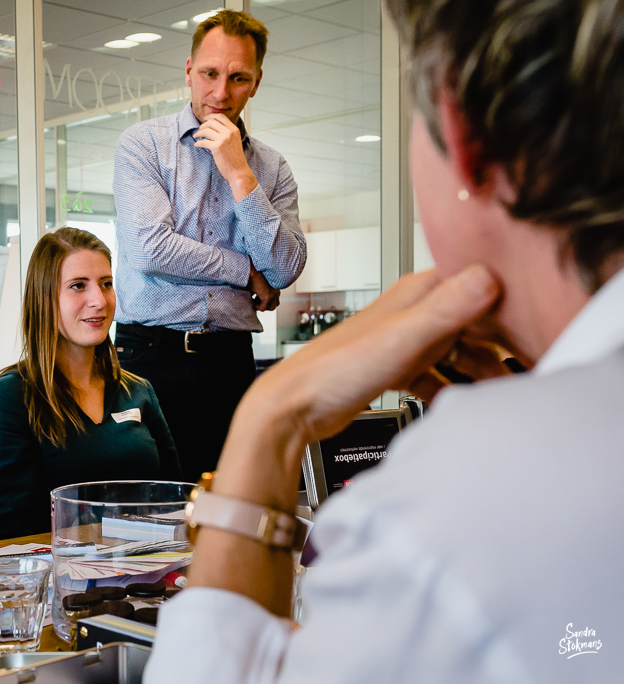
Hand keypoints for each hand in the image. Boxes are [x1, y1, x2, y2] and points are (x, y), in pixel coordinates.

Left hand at [193, 114, 257, 199]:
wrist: (238, 170)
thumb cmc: (235, 158)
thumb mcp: (235, 141)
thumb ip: (227, 133)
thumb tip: (214, 127)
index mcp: (234, 129)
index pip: (220, 116)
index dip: (211, 116)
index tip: (205, 119)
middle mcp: (229, 132)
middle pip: (211, 122)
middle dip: (203, 125)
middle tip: (199, 130)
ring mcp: (223, 139)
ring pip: (206, 130)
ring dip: (198, 133)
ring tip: (196, 137)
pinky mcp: (217, 148)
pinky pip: (203, 142)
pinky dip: (198, 143)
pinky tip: (197, 145)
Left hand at [213, 266, 500, 505]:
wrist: (292, 406)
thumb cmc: (333, 370)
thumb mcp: (403, 338)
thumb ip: (447, 310)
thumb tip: (489, 277)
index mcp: (415, 294)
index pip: (476, 283)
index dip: (506, 302)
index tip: (529, 325)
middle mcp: (408, 312)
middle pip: (471, 320)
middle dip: (498, 341)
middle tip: (524, 365)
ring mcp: (400, 341)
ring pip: (455, 350)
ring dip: (478, 369)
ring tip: (499, 390)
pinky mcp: (391, 369)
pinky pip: (434, 375)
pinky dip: (449, 387)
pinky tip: (458, 403)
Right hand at [249, 267, 279, 311]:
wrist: (251, 271)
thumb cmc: (252, 275)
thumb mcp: (259, 285)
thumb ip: (261, 292)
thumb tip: (256, 298)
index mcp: (276, 286)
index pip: (276, 299)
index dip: (266, 301)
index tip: (257, 298)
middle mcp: (277, 290)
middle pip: (275, 304)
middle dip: (266, 305)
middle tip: (256, 300)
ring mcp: (274, 294)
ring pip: (272, 308)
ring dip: (262, 306)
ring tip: (254, 300)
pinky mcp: (268, 296)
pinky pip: (263, 308)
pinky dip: (256, 306)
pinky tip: (252, 300)